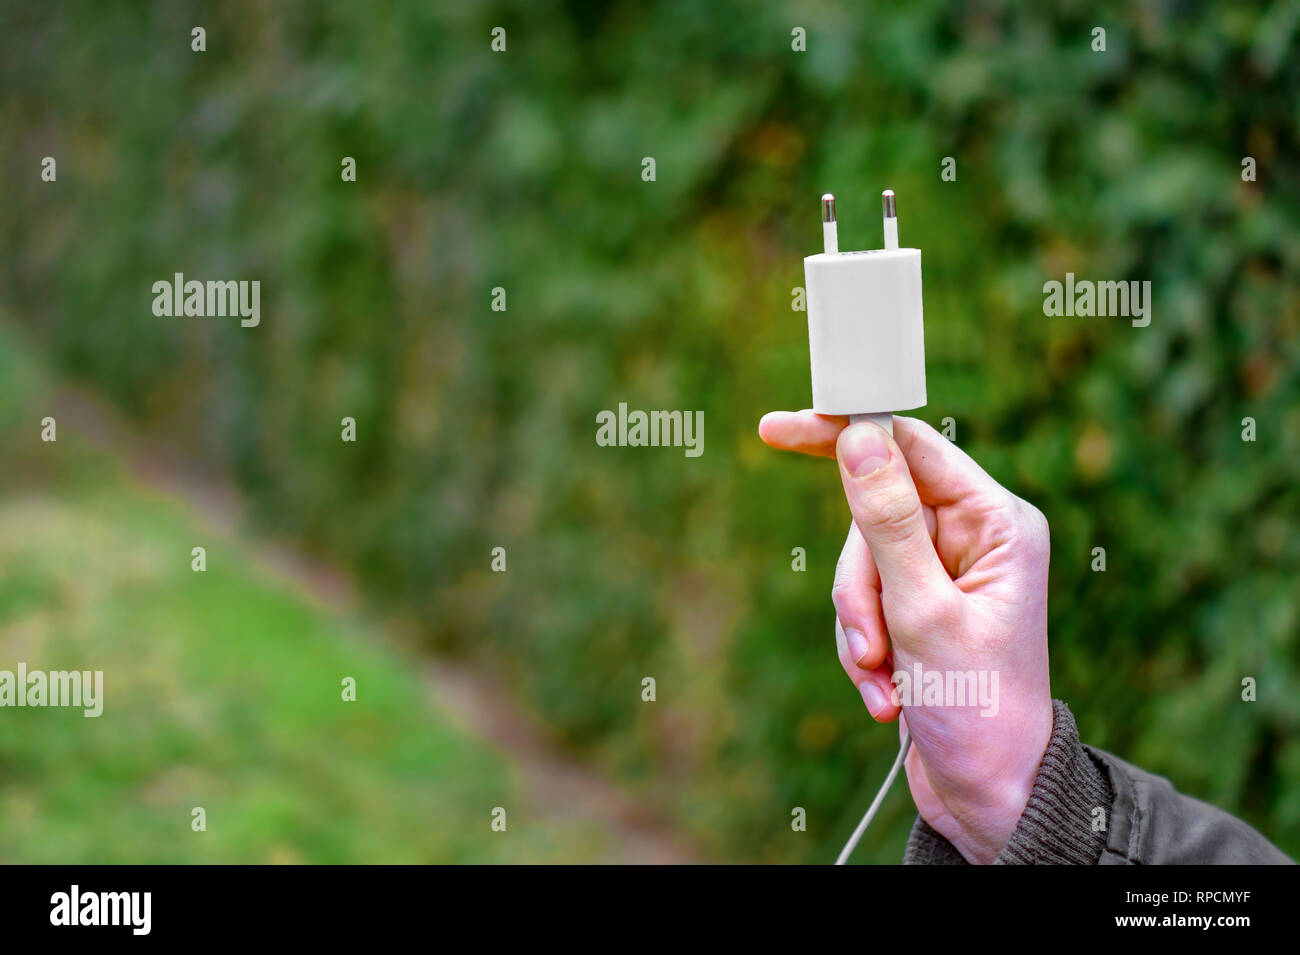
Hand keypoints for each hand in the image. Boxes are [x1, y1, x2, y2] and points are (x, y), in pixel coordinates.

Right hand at [759, 411, 1053, 863]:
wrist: (989, 796)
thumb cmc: (977, 709)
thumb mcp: (923, 610)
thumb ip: (888, 519)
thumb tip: (858, 436)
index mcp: (995, 523)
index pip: (909, 446)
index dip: (844, 433)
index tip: (778, 429)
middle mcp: (973, 540)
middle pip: (874, 514)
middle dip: (858, 584)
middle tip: (871, 640)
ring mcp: (945, 576)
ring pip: (861, 565)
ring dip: (860, 627)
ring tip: (885, 679)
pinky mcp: (920, 611)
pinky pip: (864, 604)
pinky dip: (864, 649)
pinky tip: (888, 695)